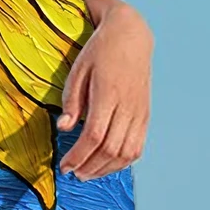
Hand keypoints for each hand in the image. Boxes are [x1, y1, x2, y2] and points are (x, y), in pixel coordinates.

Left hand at [57, 3, 152, 180]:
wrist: (131, 36)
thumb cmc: (99, 51)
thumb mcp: (78, 69)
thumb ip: (72, 100)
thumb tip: (64, 128)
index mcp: (108, 94)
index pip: (94, 136)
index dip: (78, 156)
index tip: (64, 166)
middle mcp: (128, 106)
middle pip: (110, 149)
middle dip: (89, 167)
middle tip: (72, 174)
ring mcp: (140, 112)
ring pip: (126, 153)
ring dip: (105, 169)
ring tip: (87, 174)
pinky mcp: (146, 115)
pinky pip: (138, 146)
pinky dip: (122, 161)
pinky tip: (107, 165)